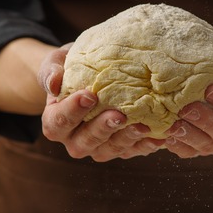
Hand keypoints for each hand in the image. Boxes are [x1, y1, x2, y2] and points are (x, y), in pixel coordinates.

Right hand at [38, 44, 164, 161]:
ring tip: (143, 126)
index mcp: (55, 121)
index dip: (72, 112)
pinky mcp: (120, 147)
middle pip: (83, 142)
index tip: (90, 95)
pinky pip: (131, 151)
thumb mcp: (58, 61)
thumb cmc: (73, 66)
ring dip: (126, 140)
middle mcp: (74, 138)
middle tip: (119, 115)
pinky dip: (145, 145)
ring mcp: (97, 146)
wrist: (93, 73)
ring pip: (108, 150)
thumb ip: (53, 70)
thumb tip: (53, 83)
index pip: (58, 123)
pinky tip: (159, 136)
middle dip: (102, 129)